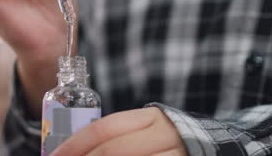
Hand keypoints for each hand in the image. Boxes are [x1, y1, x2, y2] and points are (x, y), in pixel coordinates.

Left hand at [52, 107, 187, 155]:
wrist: (204, 149)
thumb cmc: (161, 143)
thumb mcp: (141, 132)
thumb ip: (112, 139)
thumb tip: (67, 153)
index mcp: (148, 119)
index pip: (104, 128)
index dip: (74, 145)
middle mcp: (163, 135)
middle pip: (112, 150)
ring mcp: (173, 155)